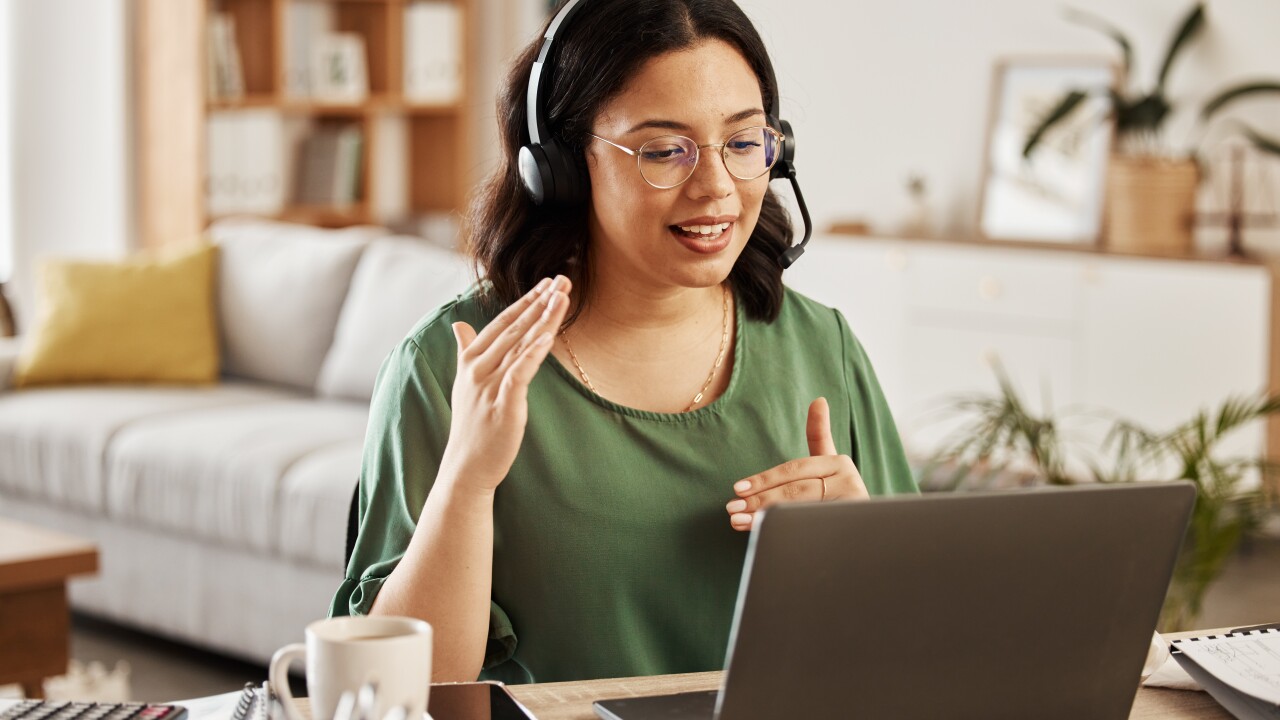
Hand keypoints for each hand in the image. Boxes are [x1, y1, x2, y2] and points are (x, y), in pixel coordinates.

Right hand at [438, 276, 570, 492]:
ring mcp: (489, 385)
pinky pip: (520, 372)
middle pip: (515, 328)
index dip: (525, 301)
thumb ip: (464, 350)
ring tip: (563, 297)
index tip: (547, 283)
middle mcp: (478, 368)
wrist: (466, 465)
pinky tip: (547, 336)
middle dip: (540, 302)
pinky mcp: (503, 404)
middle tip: (563, 279)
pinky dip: (533, 352)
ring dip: (543, 318)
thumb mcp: (464, 382)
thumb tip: (458, 324)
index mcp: (471, 359)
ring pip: (520, 344)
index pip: (502, 322)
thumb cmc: (471, 424)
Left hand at [725, 397, 867, 530]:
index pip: (793, 470)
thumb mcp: (829, 466)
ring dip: (764, 518)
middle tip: (731, 507)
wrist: (871, 531)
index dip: (764, 479)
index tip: (737, 487)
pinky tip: (763, 536)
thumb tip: (819, 400)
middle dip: (759, 500)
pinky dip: (784, 533)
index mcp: (839, 463)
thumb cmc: (841, 496)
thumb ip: (820, 436)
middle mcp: (849, 481)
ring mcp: (852, 505)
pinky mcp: (851, 526)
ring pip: (799, 511)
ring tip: (738, 521)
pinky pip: (809, 529)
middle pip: (794, 491)